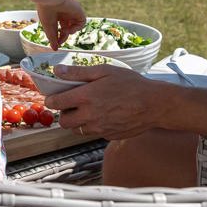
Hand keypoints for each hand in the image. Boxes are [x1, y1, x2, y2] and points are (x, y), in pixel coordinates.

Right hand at [37, 0, 85, 48]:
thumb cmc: (46, 11)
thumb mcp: (49, 27)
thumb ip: (53, 38)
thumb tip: (55, 49)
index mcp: (56, 14)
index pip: (60, 27)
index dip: (59, 36)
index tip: (56, 44)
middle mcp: (65, 12)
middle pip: (68, 28)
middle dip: (64, 36)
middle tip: (60, 42)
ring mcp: (72, 11)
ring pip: (75, 25)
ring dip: (70, 31)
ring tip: (64, 31)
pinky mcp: (79, 10)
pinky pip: (82, 22)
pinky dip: (76, 28)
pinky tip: (69, 28)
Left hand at [43, 65, 164, 140]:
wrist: (154, 104)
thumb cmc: (131, 83)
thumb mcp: (104, 71)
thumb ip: (78, 72)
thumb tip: (57, 71)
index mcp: (86, 97)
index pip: (56, 103)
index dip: (51, 100)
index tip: (54, 97)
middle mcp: (90, 116)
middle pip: (63, 122)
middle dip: (63, 113)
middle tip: (71, 104)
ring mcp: (99, 128)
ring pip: (77, 130)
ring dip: (77, 121)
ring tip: (88, 110)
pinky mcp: (109, 136)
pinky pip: (93, 133)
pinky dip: (93, 126)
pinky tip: (104, 115)